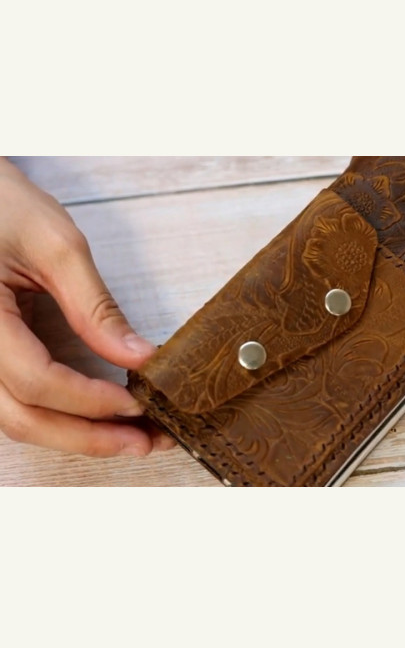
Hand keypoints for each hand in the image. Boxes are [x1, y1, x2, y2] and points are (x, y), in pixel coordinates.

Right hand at [0, 158, 168, 456]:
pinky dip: (58, 416)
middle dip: (88, 437)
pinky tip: (97, 416)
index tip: (139, 402)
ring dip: (76, 434)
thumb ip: (95, 306)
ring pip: (17, 418)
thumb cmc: (1, 205)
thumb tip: (138, 357)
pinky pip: (15, 401)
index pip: (34, 380)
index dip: (90, 400)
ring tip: (132, 437)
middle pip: (22, 418)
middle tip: (146, 442)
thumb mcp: (56, 244)